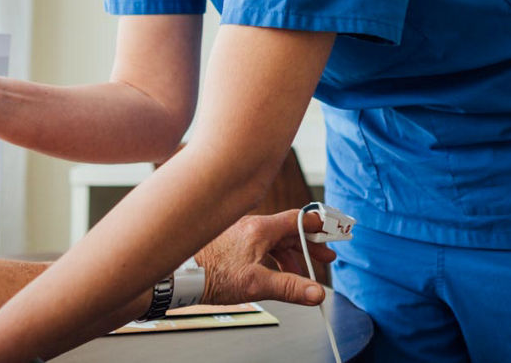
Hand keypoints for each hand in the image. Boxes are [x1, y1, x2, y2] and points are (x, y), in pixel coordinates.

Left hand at [196, 210, 335, 306]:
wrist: (178, 275)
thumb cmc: (210, 275)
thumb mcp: (256, 284)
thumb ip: (289, 287)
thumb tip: (316, 292)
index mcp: (260, 229)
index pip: (297, 220)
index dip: (317, 226)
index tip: (332, 231)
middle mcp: (250, 226)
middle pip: (288, 231)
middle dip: (308, 245)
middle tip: (325, 257)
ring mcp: (239, 233)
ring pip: (273, 239)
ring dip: (291, 254)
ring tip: (300, 273)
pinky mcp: (230, 243)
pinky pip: (260, 245)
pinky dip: (273, 256)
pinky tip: (273, 271)